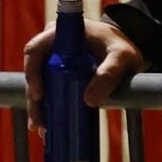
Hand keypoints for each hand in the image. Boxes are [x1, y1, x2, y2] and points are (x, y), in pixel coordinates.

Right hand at [23, 17, 148, 130]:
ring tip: (42, 128)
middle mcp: (53, 44)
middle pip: (35, 71)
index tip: (40, 94)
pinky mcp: (60, 73)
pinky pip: (49, 89)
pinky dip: (47, 105)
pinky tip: (47, 124)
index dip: (32, 72)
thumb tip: (89, 100)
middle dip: (35, 97)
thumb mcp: (122, 58)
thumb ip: (109, 73)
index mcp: (63, 33)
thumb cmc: (124, 48)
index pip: (36, 49)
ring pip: (40, 83)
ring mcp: (55, 59)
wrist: (129, 52)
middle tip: (40, 120)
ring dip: (38, 105)